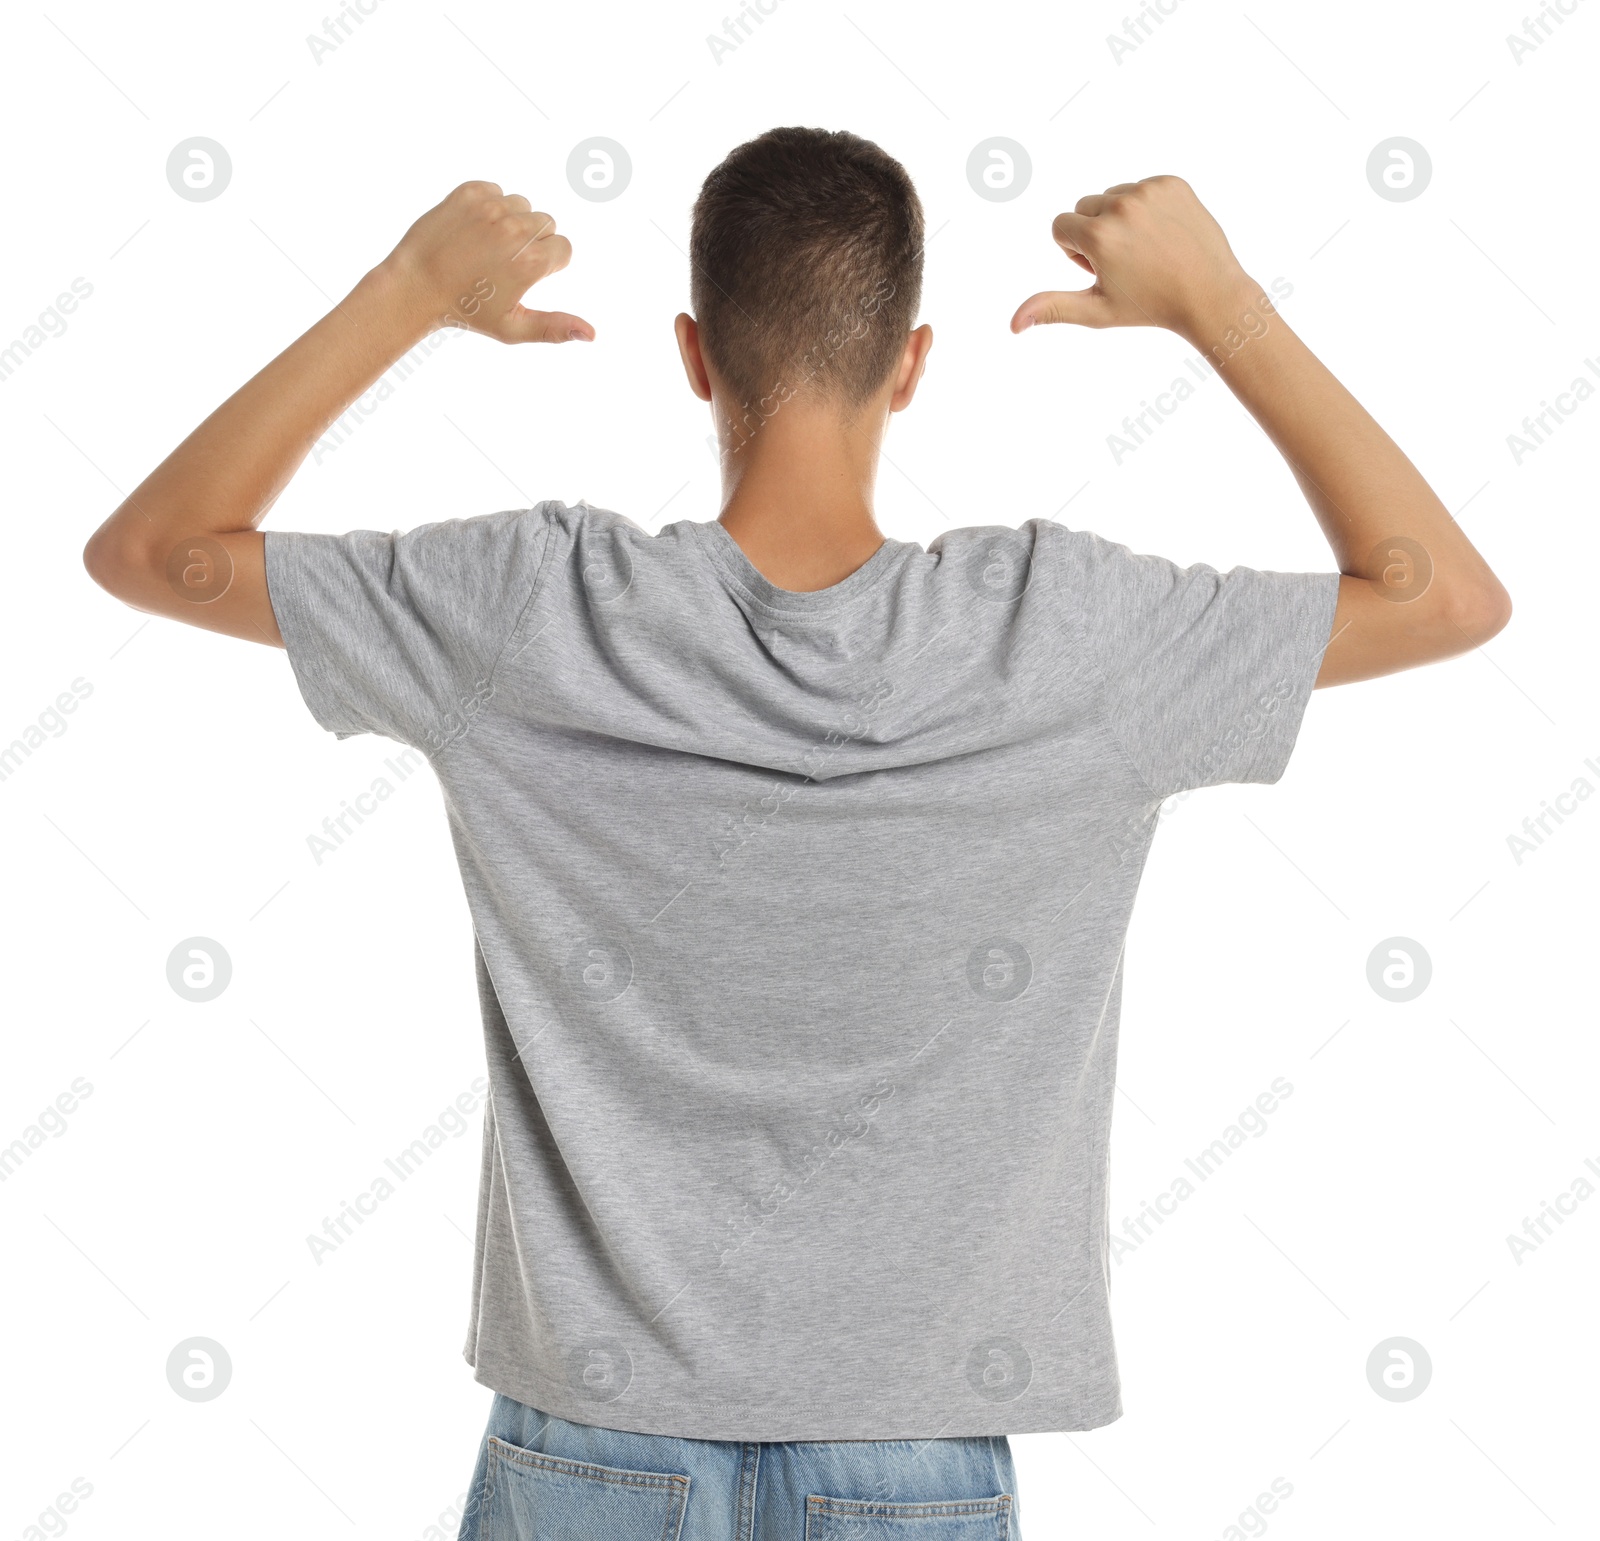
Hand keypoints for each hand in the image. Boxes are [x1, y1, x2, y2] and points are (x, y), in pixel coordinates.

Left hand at [379, 181, 593, 343]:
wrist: (414, 286)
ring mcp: (492, 207)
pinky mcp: (470, 191)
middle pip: (547, 224)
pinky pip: (498, 191)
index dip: (548, 264)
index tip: (523, 275)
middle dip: (533, 241)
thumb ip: (556, 328)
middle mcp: (515, 229)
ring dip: (514, 221)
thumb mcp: (513, 328)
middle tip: (503, 262)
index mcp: (531, 262)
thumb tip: (592, 334)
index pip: (564, 248)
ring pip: (524, 205)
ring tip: (487, 245)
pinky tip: (473, 229)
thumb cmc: (466, 312)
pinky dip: (491, 206)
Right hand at [1011, 175, 1256, 344]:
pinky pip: (1141, 187)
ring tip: (1146, 248)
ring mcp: (1149, 191)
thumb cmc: (1150, 307)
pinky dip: (1146, 208)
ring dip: (1119, 218)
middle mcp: (1121, 205)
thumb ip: (1052, 308)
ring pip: (1111, 196)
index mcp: (1098, 235)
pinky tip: (1163, 234)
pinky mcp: (1172, 183)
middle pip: (1083, 207)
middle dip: (1095, 232)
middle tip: (1125, 262)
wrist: (1210, 294)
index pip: (1060, 226)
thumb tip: (1013, 325)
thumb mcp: (1096, 311)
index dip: (1075, 252)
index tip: (1102, 269)